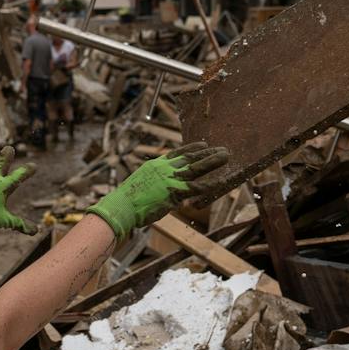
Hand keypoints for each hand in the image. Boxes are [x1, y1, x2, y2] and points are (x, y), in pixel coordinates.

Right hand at [86, 142, 229, 241]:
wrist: (122, 206)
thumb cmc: (128, 200)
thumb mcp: (140, 184)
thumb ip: (153, 182)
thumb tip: (159, 188)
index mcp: (156, 166)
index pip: (177, 153)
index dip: (192, 148)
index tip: (203, 144)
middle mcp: (164, 169)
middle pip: (190, 157)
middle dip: (206, 153)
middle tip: (221, 149)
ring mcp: (170, 179)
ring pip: (196, 167)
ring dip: (212, 161)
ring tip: (226, 155)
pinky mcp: (174, 192)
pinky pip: (197, 187)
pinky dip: (210, 184)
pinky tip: (221, 181)